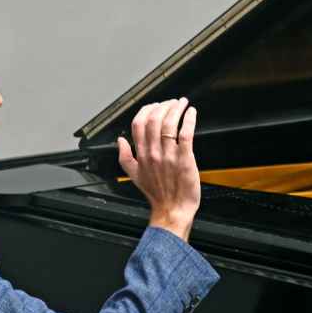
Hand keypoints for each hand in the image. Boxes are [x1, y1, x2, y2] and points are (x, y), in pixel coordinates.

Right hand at [117, 97, 200, 241]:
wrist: (173, 210)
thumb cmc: (158, 195)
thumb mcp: (135, 176)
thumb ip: (125, 157)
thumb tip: (120, 141)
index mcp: (142, 155)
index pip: (138, 124)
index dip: (147, 110)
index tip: (155, 105)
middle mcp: (154, 153)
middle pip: (154, 120)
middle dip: (163, 106)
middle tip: (171, 102)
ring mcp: (169, 156)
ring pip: (169, 124)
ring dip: (176, 109)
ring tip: (181, 104)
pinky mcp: (185, 159)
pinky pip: (185, 134)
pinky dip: (188, 119)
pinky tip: (191, 113)